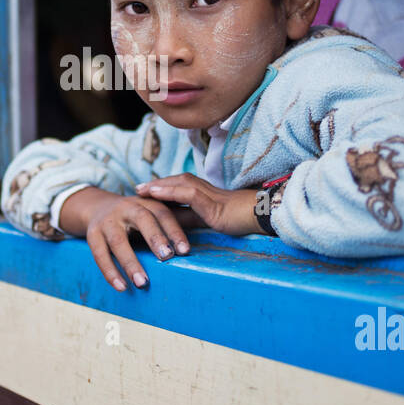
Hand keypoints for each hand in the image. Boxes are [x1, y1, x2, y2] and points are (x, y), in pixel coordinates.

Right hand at [63, 187, 192, 292]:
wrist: (97, 207)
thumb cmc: (135, 217)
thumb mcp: (151, 212)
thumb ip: (172, 222)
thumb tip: (203, 230)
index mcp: (146, 202)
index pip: (163, 213)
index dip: (174, 231)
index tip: (185, 250)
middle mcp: (126, 208)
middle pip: (142, 220)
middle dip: (155, 238)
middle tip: (166, 257)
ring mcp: (107, 222)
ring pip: (118, 242)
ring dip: (130, 263)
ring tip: (143, 283)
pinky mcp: (92, 235)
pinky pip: (100, 255)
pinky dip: (110, 272)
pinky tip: (121, 287)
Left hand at [134, 174, 260, 236]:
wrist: (265, 218)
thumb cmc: (243, 219)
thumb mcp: (211, 220)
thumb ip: (192, 219)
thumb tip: (170, 223)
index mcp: (207, 195)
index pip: (180, 187)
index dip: (163, 187)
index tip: (145, 192)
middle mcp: (206, 191)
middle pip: (177, 181)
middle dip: (157, 184)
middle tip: (138, 189)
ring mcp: (210, 196)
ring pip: (180, 184)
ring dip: (159, 185)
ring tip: (141, 190)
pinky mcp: (213, 205)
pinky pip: (188, 194)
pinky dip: (170, 191)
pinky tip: (155, 193)